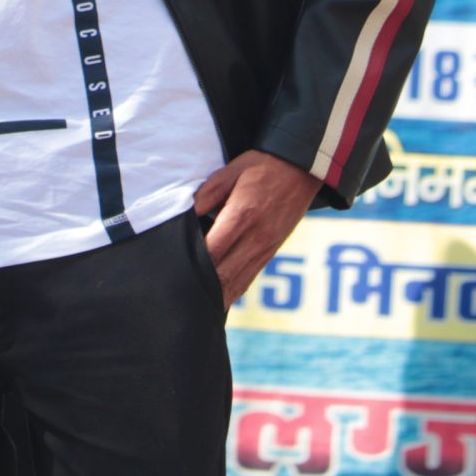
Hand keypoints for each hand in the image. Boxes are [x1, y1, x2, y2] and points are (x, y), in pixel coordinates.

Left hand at [194, 150, 321, 306]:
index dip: (193, 265)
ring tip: (195, 308)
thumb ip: (207, 194)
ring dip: (217, 297)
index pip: (212, 251)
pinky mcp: (271, 252)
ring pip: (238, 282)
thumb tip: (187, 215)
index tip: (174, 272)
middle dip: (201, 288)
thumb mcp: (230, 171)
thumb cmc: (261, 167)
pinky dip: (233, 292)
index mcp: (242, 215)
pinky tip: (218, 300)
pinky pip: (249, 278)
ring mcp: (265, 248)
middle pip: (224, 274)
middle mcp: (255, 237)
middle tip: (179, 298)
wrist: (301, 169)